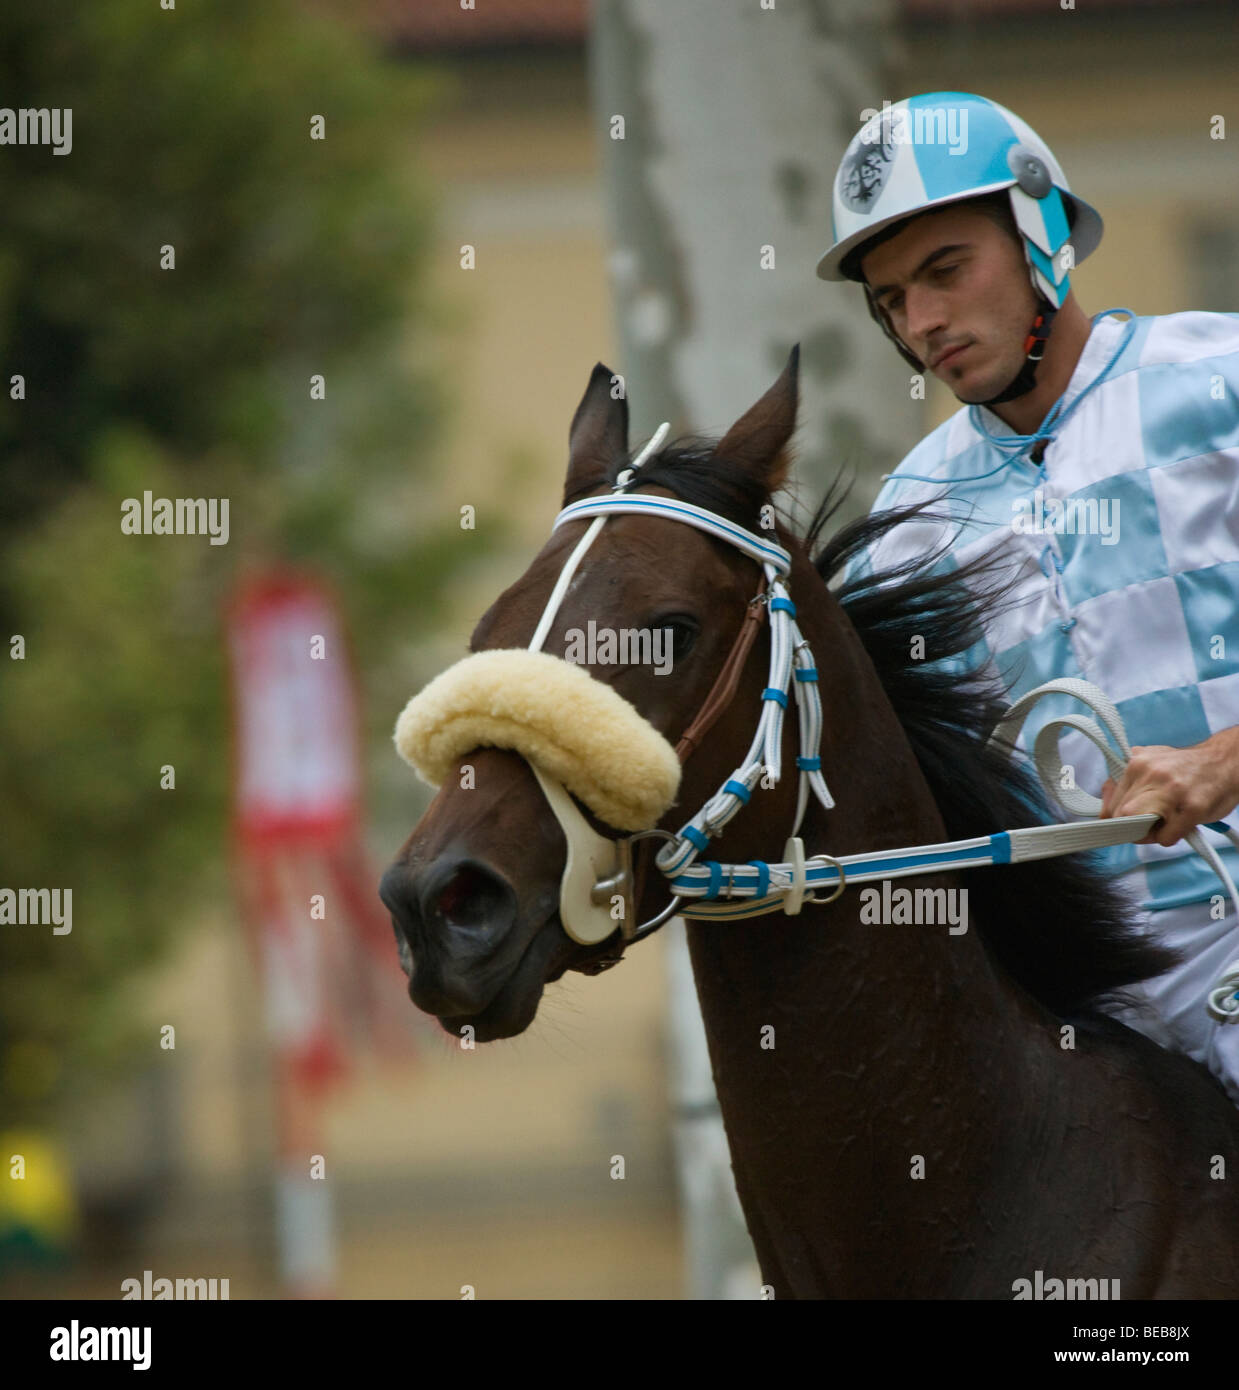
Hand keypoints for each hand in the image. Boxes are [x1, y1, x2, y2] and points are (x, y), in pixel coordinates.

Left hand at [1099, 729, 1238, 846]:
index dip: (1112, 818)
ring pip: (1139, 826)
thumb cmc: (1186, 767)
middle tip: (1143, 827)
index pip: (1110, 801)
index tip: (1117, 825)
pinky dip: (1168, 837)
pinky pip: (1166, 837)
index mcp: (1138, 763)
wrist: (1226, 761)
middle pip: (1121, 815)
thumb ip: (1129, 777)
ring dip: (1148, 833)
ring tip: (1162, 825)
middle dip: (1129, 827)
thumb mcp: (1152, 761)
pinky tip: (1178, 826)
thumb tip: (1106, 794)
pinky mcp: (1192, 809)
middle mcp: (1152, 775)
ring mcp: (1172, 792)